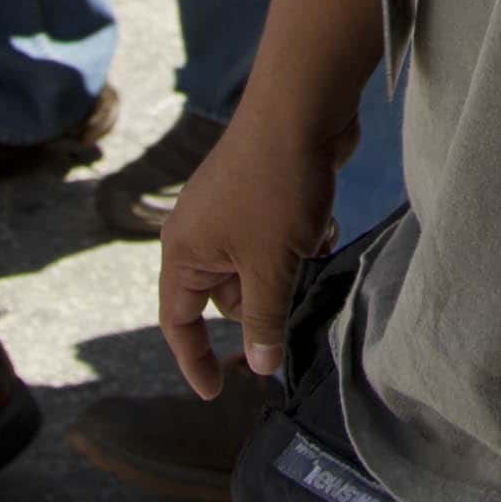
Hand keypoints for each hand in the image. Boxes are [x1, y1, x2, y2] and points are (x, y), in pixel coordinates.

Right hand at [157, 93, 345, 396]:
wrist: (302, 108)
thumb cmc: (276, 187)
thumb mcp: (271, 266)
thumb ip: (264, 320)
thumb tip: (259, 365)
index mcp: (184, 250)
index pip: (177, 320)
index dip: (193, 359)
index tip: (215, 393)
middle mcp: (200, 232)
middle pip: (227, 297)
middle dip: (265, 301)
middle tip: (294, 290)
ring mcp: (231, 211)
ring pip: (261, 268)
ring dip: (290, 268)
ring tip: (310, 244)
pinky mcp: (263, 195)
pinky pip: (279, 239)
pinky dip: (302, 241)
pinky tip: (323, 222)